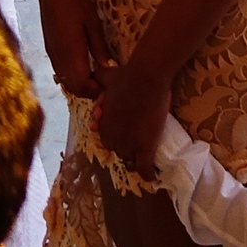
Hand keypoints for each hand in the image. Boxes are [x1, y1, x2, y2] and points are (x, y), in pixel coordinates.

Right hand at [36, 0, 113, 100]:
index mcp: (71, 54)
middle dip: (89, 91)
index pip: (83, 86)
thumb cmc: (76, 2)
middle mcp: (59, 58)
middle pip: (73, 88)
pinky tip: (83, 64)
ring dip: (80, 84)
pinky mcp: (49, 49)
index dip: (97, 91)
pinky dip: (72, 75)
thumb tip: (109, 68)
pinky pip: (60, 72)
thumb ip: (100, 49)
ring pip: (65, 81)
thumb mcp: (93, 24)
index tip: (110, 85)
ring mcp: (52, 54)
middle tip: (105, 82)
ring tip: (95, 73)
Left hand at [94, 58, 171, 176]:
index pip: (106, 139)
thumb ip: (98, 77)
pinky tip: (152, 176)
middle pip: (118, 150)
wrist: (146, 78)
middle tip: (138, 135)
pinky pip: (144, 169)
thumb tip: (94, 71)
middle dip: (126, 145)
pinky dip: (148, 174)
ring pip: (130, 159)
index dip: (116, 135)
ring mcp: (128, 144)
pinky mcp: (145, 148)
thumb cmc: (128, 76)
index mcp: (103, 124)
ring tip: (147, 149)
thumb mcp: (108, 77)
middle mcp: (112, 137)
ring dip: (136, 157)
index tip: (125, 130)